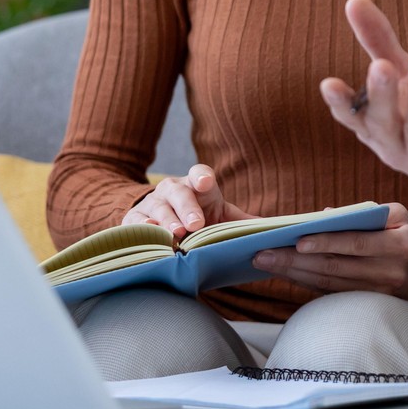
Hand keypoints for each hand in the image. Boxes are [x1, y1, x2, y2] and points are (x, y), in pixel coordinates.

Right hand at [123, 164, 255, 239]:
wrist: (165, 222)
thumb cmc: (200, 216)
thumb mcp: (221, 216)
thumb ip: (242, 222)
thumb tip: (272, 228)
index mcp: (197, 185)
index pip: (200, 174)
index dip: (203, 177)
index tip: (207, 183)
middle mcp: (173, 189)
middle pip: (179, 193)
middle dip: (187, 208)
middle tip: (196, 224)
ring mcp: (152, 203)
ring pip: (158, 208)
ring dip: (167, 220)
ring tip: (176, 234)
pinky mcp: (135, 218)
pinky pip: (136, 222)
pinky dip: (141, 228)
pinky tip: (148, 232)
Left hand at [250, 202, 407, 310]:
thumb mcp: (400, 218)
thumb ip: (364, 212)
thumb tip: (322, 214)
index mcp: (398, 246)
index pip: (355, 244)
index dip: (326, 243)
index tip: (297, 242)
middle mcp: (387, 273)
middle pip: (334, 267)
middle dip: (294, 261)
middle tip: (263, 254)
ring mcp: (376, 294)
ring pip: (328, 283)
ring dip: (294, 274)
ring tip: (266, 263)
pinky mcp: (366, 306)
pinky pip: (330, 293)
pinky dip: (306, 283)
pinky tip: (286, 275)